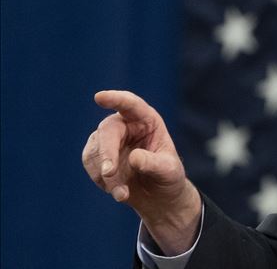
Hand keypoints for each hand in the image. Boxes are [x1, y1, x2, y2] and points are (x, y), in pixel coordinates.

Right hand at [82, 90, 200, 254]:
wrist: (158, 197)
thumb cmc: (168, 177)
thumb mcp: (169, 171)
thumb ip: (154, 163)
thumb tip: (133, 157)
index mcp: (147, 121)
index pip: (131, 105)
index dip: (115, 99)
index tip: (99, 97)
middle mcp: (126, 125)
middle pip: (108, 131)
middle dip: (107, 153)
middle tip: (109, 174)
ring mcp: (109, 139)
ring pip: (96, 151)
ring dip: (106, 175)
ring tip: (123, 194)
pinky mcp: (97, 155)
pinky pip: (91, 164)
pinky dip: (102, 181)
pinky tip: (119, 193)